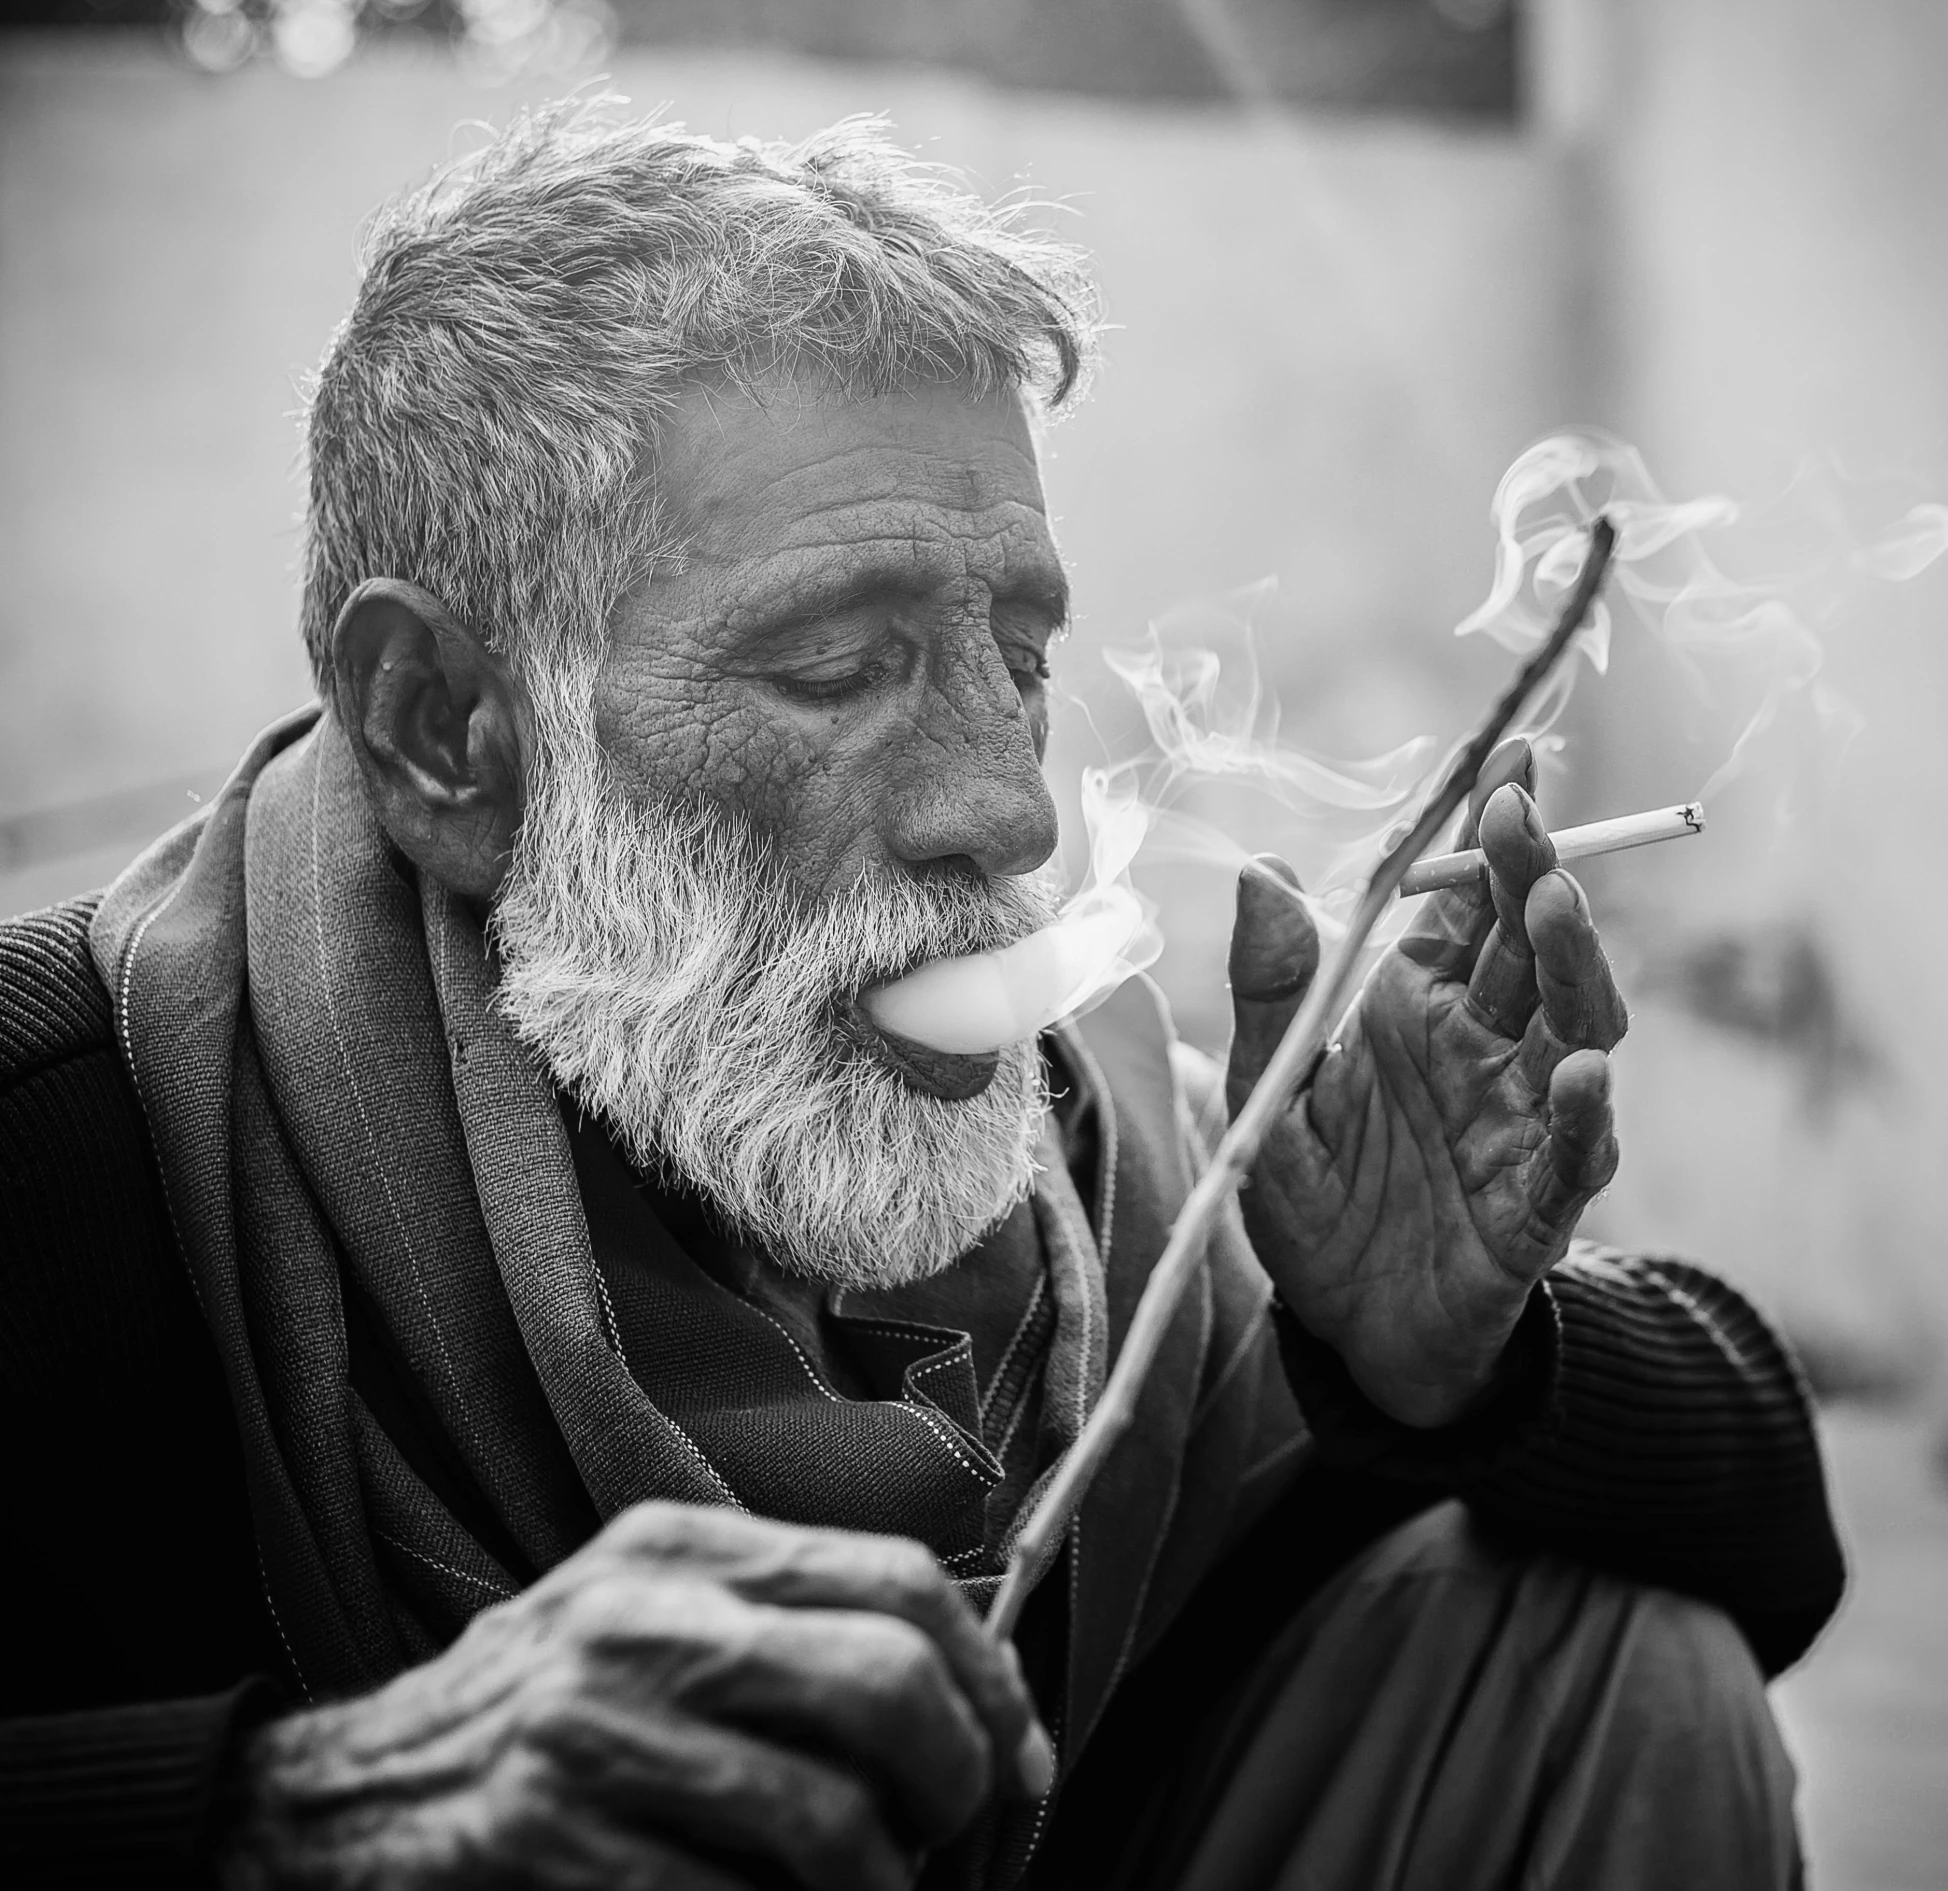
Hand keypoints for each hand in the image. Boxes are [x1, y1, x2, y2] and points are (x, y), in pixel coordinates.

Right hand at [223, 1504, 1052, 1890]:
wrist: (335, 1803)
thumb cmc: (536, 1715)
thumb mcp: (653, 1619)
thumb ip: (788, 1627)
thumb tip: (983, 1699)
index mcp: (682, 1547)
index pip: (899, 1581)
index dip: (994, 1682)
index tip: (1023, 1765)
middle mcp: (640, 1617)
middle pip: (888, 1686)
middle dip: (962, 1789)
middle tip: (958, 1850)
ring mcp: (587, 1731)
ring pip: (830, 1823)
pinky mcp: (545, 1841)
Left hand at [1226, 738, 1624, 1428]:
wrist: (1347, 1330)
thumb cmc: (1312, 1200)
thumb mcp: (1266, 1091)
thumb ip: (1273, 990)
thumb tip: (1263, 869)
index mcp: (1419, 1007)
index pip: (1468, 903)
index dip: (1490, 836)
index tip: (1505, 760)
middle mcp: (1484, 1049)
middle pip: (1530, 947)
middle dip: (1533, 875)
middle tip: (1520, 813)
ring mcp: (1522, 1120)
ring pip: (1575, 1027)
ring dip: (1572, 967)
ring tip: (1555, 908)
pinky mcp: (1539, 1205)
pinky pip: (1574, 1153)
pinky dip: (1584, 1112)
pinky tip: (1580, 1070)